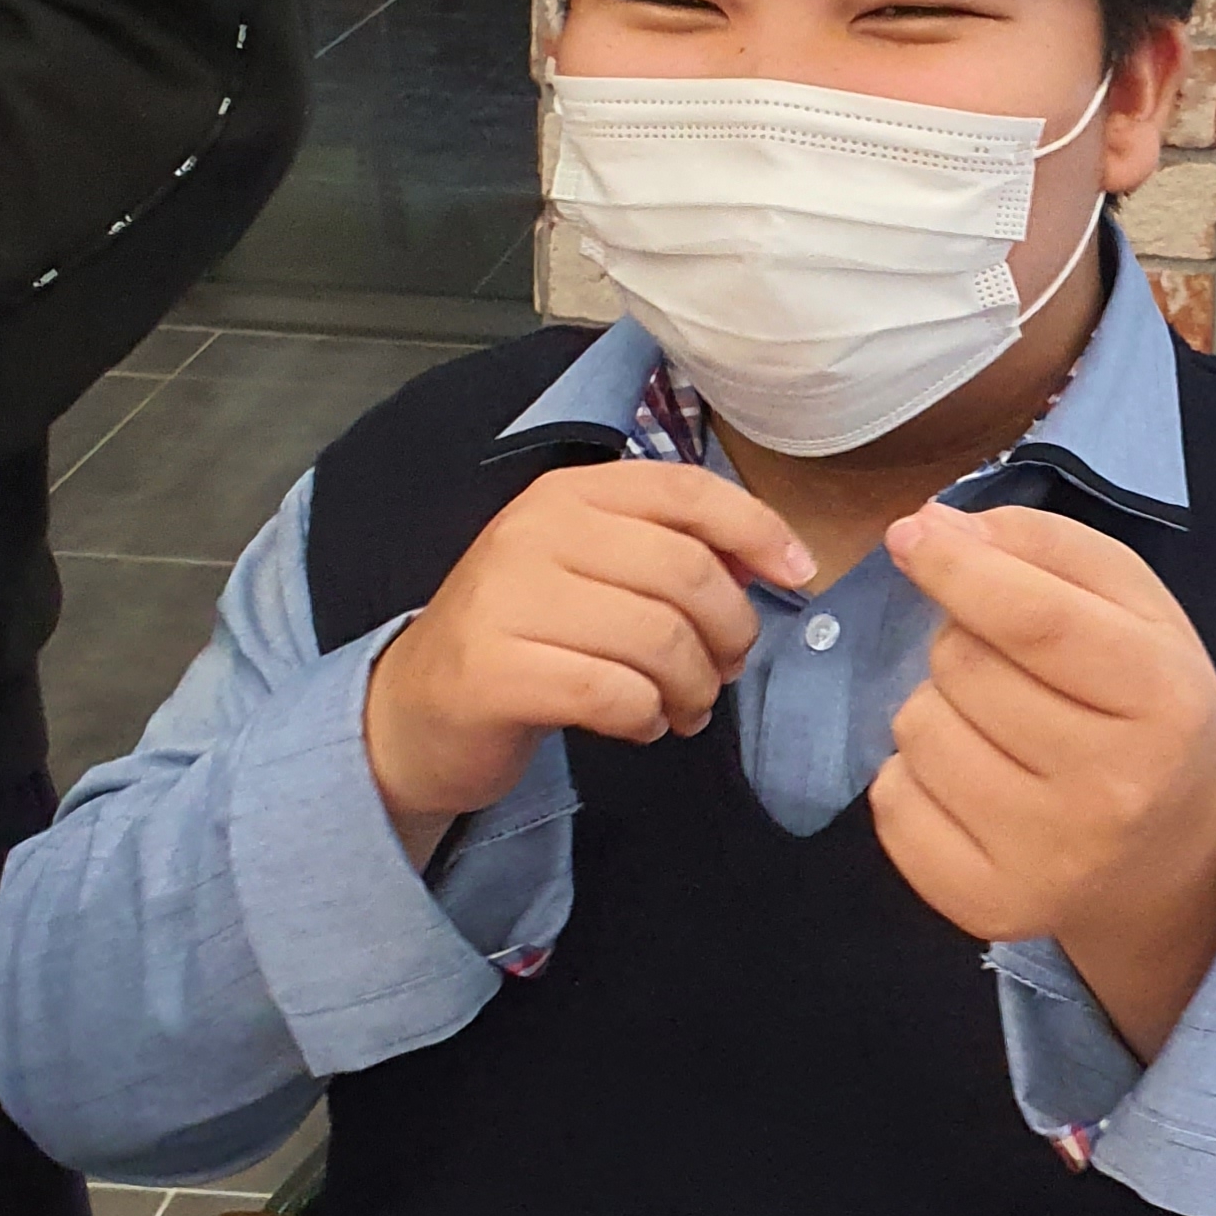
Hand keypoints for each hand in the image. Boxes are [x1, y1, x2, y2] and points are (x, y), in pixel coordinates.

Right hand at [363, 462, 812, 869]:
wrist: (417, 710)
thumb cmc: (527, 637)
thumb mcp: (594, 573)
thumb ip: (671, 554)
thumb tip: (773, 562)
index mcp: (568, 494)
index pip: (685, 490)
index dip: (757, 530)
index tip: (798, 577)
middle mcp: (534, 531)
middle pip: (686, 574)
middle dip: (729, 634)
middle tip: (722, 672)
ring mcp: (508, 598)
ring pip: (658, 638)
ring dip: (693, 687)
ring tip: (684, 709)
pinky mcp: (495, 671)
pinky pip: (615, 693)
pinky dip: (646, 719)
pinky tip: (639, 725)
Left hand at [873, 502, 1215, 1063]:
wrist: (1175, 856)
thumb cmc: (1147, 709)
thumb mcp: (1136, 610)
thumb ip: (1047, 550)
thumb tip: (933, 527)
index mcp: (1162, 699)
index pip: (1035, 620)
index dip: (958, 569)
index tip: (910, 536)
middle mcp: (1111, 790)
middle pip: (964, 668)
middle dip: (962, 643)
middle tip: (1005, 667)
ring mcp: (1047, 859)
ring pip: (917, 730)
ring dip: (935, 707)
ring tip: (991, 727)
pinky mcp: (988, 905)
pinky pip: (892, 804)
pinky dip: (911, 777)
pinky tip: (968, 780)